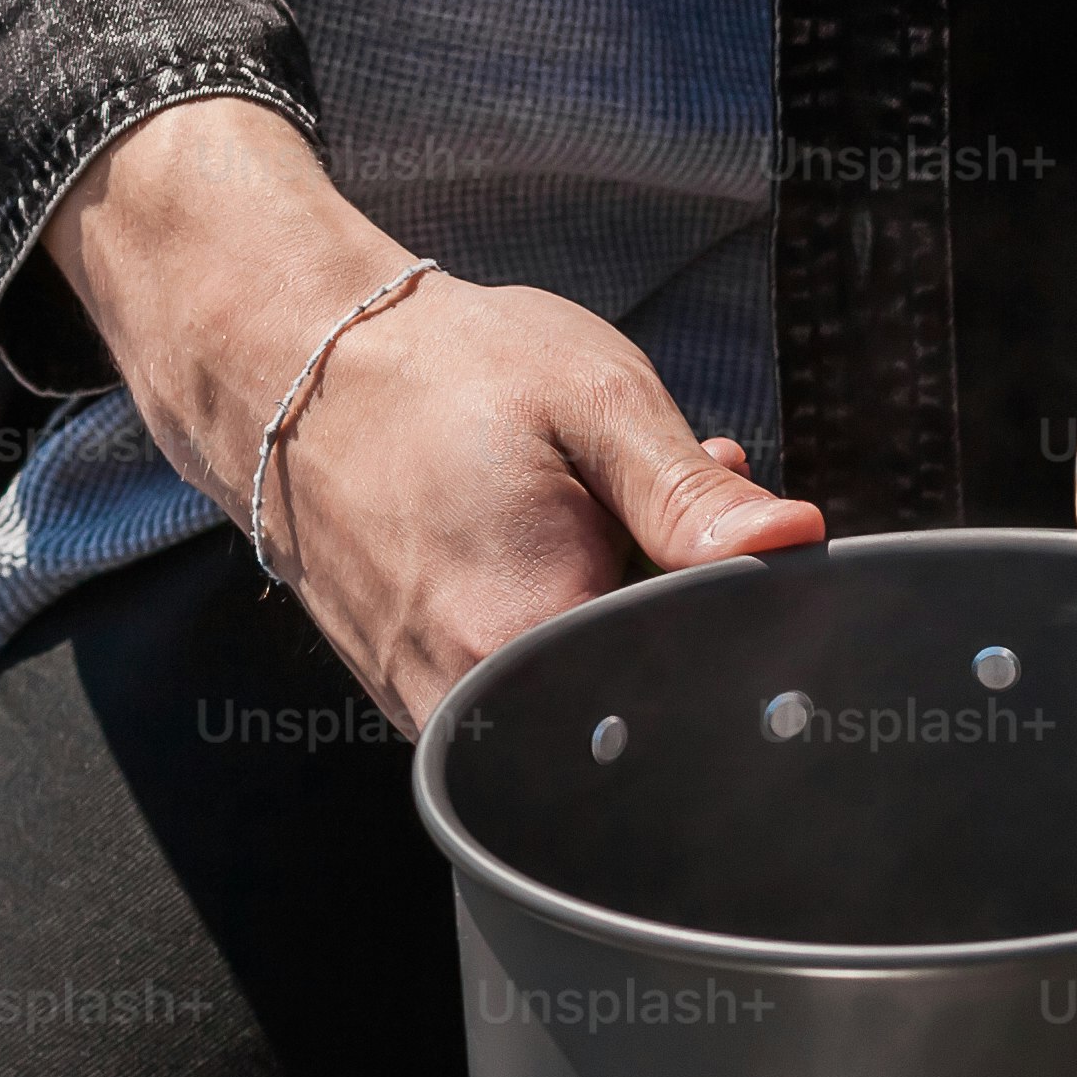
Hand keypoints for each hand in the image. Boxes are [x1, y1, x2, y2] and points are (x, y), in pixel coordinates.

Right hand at [43, 98, 828, 732]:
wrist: (284, 365)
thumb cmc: (437, 372)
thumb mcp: (590, 404)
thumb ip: (688, 496)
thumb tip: (792, 544)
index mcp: (525, 637)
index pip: (690, 678)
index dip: (726, 601)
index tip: (714, 521)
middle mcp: (473, 702)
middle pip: (638, 693)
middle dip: (671, 602)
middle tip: (652, 498)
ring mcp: (435, 711)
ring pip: (582, 691)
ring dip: (614, 606)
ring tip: (593, 510)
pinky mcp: (418, 698)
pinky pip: (523, 684)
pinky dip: (557, 618)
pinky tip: (551, 545)